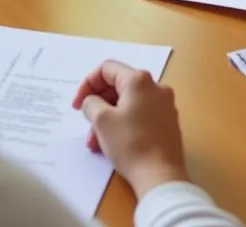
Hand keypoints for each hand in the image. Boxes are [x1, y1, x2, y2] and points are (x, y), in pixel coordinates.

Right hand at [72, 60, 188, 200]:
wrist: (161, 176)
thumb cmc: (130, 144)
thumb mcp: (101, 121)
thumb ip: (91, 103)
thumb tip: (92, 102)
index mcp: (139, 80)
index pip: (106, 69)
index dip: (87, 84)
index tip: (77, 105)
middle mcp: (156, 87)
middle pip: (118, 86)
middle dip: (98, 105)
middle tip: (87, 124)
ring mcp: (165, 105)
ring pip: (128, 104)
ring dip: (108, 119)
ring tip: (96, 143)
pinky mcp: (168, 123)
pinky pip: (140, 115)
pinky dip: (124, 124)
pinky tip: (113, 145)